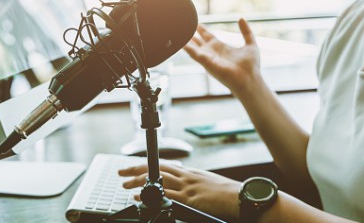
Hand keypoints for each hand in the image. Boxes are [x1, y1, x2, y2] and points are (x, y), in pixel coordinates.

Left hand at [119, 164, 240, 219]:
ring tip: (125, 184)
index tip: (135, 167)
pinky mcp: (190, 199)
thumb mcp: (208, 183)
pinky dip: (151, 194)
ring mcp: (187, 187)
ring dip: (138, 181)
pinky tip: (140, 196)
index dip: (147, 165)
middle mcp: (187, 176)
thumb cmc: (228, 193)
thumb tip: (184, 188)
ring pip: (157, 179)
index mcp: (191, 173)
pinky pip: (166, 195)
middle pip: (156, 169)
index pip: (164, 165)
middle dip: (136, 170)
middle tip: (122, 172)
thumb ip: (194, 184)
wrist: (240, 197)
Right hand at [184, 19, 259, 93]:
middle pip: (198, 41)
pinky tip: (179, 41)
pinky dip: (186, 47)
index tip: (196, 23)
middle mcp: (212, 53)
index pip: (208, 37)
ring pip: (192, 47)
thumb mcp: (250, 44)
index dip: (202, 30)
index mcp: (221, 48)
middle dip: (190, 34)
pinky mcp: (206, 62)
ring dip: (185, 40)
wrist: (249, 79)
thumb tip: (240, 18)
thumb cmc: (251, 67)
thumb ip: (246, 32)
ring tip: (176, 32)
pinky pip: (193, 53)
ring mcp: (208, 57)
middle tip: (182, 26)